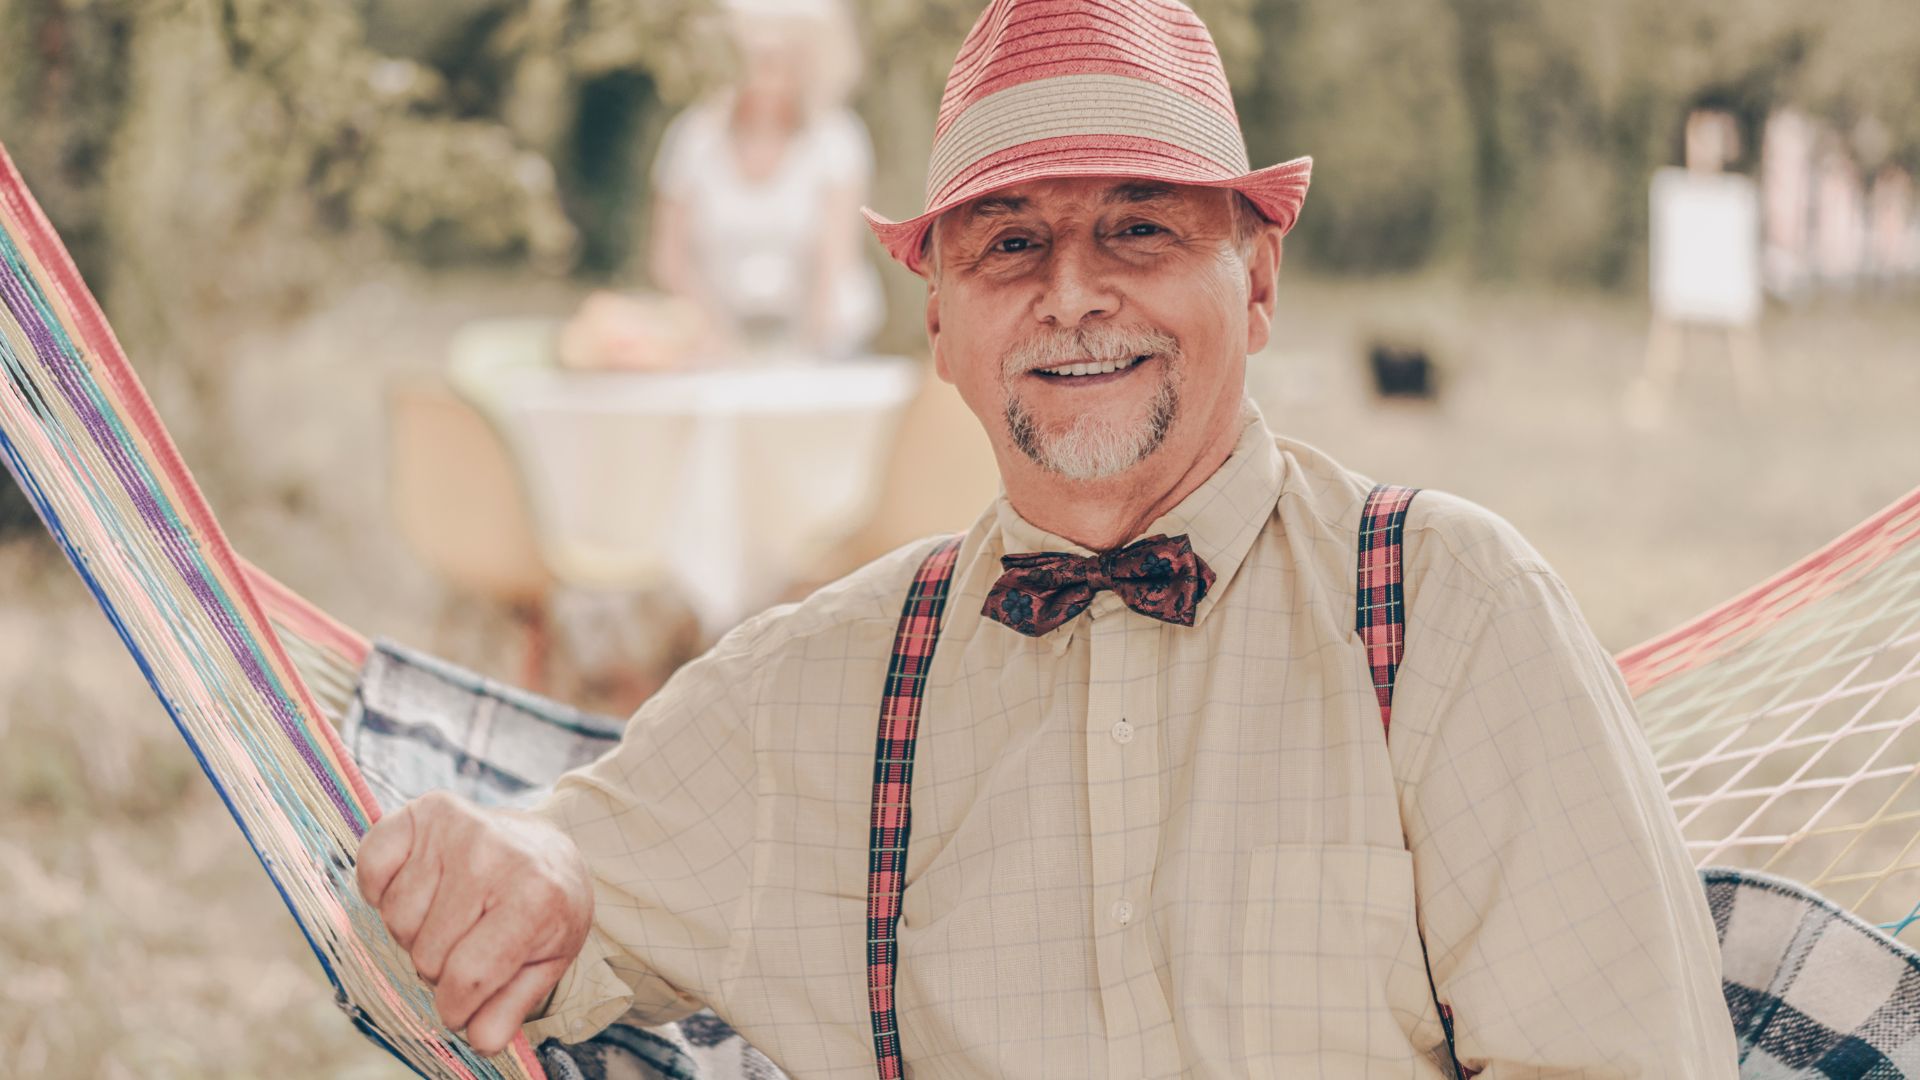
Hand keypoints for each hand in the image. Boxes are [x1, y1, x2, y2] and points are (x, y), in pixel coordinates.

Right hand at [355, 791, 593, 1055]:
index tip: (462, 1006)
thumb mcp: (546, 963)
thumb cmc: (545, 911)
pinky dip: (381, 888)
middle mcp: (494, 856)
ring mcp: (459, 828)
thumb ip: (511, 1007)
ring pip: (396, 920)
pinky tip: (419, 886)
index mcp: (534, 898)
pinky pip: (371, 867)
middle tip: (466, 944)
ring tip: (449, 914)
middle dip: (439, 967)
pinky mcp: (426, 810)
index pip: (466, 979)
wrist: (549, 849)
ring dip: (414, 931)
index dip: (456, 1007)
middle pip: (426, 954)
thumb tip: (479, 1041)